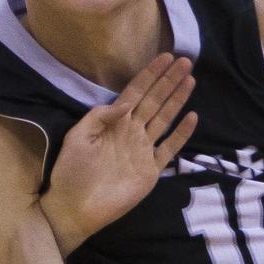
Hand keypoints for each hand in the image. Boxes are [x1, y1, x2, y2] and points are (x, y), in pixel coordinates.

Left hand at [41, 53, 196, 254]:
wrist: (76, 207)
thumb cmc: (72, 170)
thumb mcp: (77, 136)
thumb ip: (100, 116)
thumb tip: (125, 103)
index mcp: (113, 122)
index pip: (136, 92)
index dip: (150, 74)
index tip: (165, 56)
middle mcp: (131, 132)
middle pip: (154, 100)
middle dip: (169, 80)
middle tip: (186, 61)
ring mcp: (143, 150)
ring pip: (164, 118)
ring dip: (177, 99)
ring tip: (190, 79)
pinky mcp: (151, 170)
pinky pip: (170, 148)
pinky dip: (181, 133)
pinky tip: (192, 116)